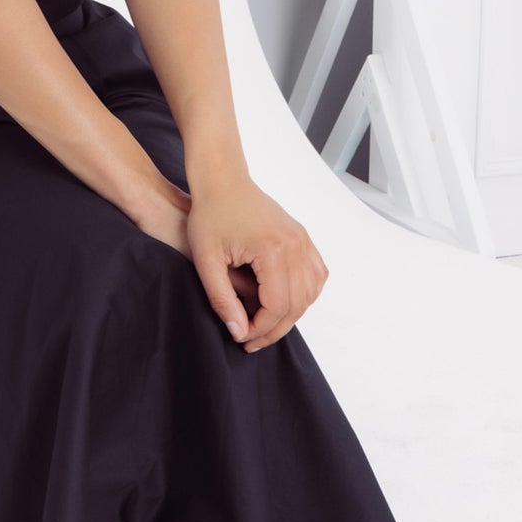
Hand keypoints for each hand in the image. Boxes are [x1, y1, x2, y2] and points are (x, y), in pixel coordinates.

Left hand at [130, 176, 327, 350]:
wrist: (223, 182)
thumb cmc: (210, 215)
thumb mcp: (206, 261)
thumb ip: (222, 299)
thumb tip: (239, 331)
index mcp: (272, 250)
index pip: (277, 306)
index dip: (260, 329)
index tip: (241, 338)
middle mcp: (295, 245)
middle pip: (297, 304)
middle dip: (274, 328)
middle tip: (251, 339)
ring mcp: (302, 240)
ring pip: (310, 293)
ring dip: (290, 314)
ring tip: (264, 324)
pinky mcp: (302, 237)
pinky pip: (316, 275)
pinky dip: (304, 294)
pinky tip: (282, 303)